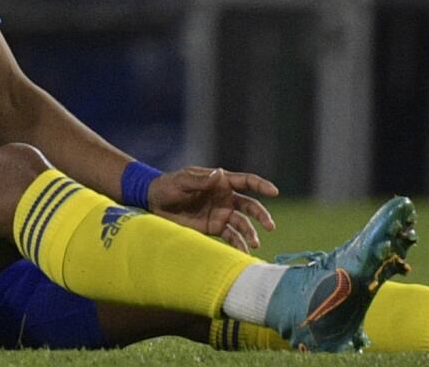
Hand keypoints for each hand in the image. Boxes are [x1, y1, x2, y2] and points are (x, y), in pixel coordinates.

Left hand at [147, 167, 278, 252]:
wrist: (154, 202)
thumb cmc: (168, 186)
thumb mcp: (182, 181)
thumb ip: (200, 180)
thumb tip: (219, 175)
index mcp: (220, 182)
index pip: (246, 181)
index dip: (261, 185)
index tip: (275, 192)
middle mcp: (225, 198)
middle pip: (249, 205)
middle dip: (261, 215)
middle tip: (270, 226)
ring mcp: (221, 214)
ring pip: (242, 224)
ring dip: (250, 233)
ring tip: (254, 244)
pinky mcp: (214, 228)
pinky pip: (230, 237)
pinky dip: (239, 245)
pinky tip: (244, 253)